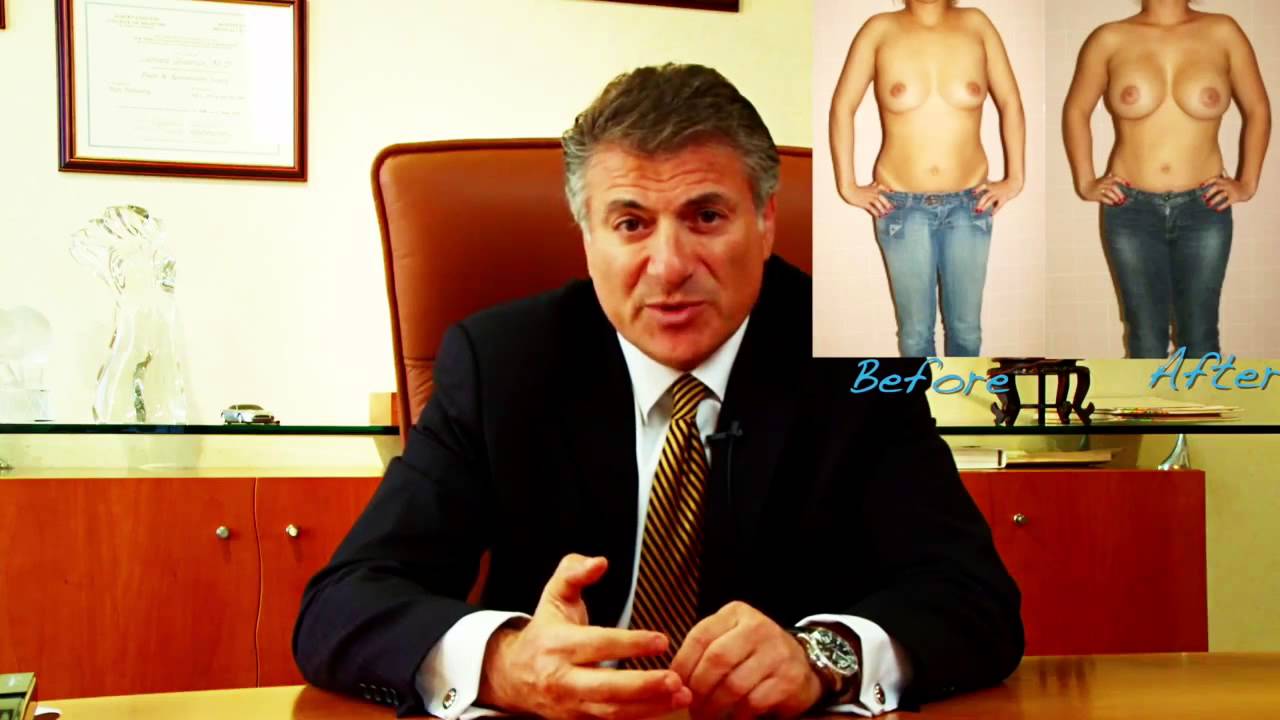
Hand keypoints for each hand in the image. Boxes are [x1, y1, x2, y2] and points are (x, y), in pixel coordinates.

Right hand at [478, 554, 691, 719]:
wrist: (514, 675)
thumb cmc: (544, 632)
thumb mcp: (554, 595)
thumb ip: (575, 572)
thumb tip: (599, 562)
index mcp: (557, 644)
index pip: (598, 644)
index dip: (631, 644)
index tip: (661, 640)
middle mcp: (562, 678)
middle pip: (605, 687)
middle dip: (642, 685)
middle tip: (675, 679)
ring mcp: (570, 704)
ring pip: (612, 711)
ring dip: (650, 706)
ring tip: (680, 694)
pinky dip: (640, 715)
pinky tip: (665, 706)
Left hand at [671, 601, 822, 719]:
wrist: (802, 662)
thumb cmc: (753, 653)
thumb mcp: (729, 638)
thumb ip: (704, 650)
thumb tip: (673, 679)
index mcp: (736, 613)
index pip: (700, 636)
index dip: (682, 665)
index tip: (674, 685)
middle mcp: (758, 627)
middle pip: (717, 660)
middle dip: (698, 689)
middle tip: (690, 706)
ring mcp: (776, 652)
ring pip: (734, 685)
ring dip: (715, 707)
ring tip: (706, 716)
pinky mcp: (789, 678)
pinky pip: (754, 702)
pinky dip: (737, 716)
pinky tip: (732, 718)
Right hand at [838, 181, 894, 217]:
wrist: (849, 191)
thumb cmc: (857, 189)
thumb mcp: (867, 186)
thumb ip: (873, 185)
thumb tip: (876, 183)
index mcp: (874, 188)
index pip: (884, 188)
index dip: (890, 191)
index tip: (894, 194)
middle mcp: (873, 193)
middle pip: (882, 198)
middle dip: (888, 204)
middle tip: (892, 209)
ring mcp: (869, 198)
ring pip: (878, 204)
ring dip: (882, 209)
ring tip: (885, 214)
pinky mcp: (865, 203)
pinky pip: (872, 209)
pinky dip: (876, 213)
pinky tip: (878, 216)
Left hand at [972, 178, 1021, 214]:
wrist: (1014, 184)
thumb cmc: (1002, 185)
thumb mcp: (994, 184)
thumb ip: (987, 189)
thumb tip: (978, 196)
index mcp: (991, 186)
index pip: (983, 186)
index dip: (978, 189)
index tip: (973, 192)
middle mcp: (994, 190)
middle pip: (985, 196)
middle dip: (980, 203)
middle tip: (975, 209)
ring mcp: (999, 195)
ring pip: (991, 201)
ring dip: (985, 206)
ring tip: (980, 211)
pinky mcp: (1003, 199)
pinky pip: (998, 206)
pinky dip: (995, 210)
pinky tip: (991, 215)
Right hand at [1078, 174, 1129, 205]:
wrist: (1085, 187)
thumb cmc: (1097, 184)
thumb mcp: (1104, 180)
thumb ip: (1113, 181)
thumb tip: (1127, 184)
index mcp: (1106, 179)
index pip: (1115, 178)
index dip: (1123, 181)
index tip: (1130, 185)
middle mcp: (1103, 183)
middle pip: (1113, 187)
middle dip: (1119, 193)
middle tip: (1124, 198)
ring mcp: (1099, 189)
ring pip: (1109, 192)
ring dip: (1115, 197)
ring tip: (1119, 201)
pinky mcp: (1096, 195)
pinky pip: (1103, 198)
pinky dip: (1109, 201)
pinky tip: (1113, 203)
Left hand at [1200, 176, 1254, 210]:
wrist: (1246, 189)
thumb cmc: (1232, 186)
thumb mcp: (1226, 181)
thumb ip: (1218, 181)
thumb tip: (1202, 184)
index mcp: (1224, 180)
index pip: (1215, 179)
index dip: (1207, 182)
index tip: (1200, 186)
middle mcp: (1227, 185)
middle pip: (1217, 187)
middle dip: (1209, 193)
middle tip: (1202, 198)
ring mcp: (1231, 191)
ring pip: (1221, 195)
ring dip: (1214, 200)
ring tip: (1208, 205)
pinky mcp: (1234, 198)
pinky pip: (1227, 202)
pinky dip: (1222, 206)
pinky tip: (1217, 210)